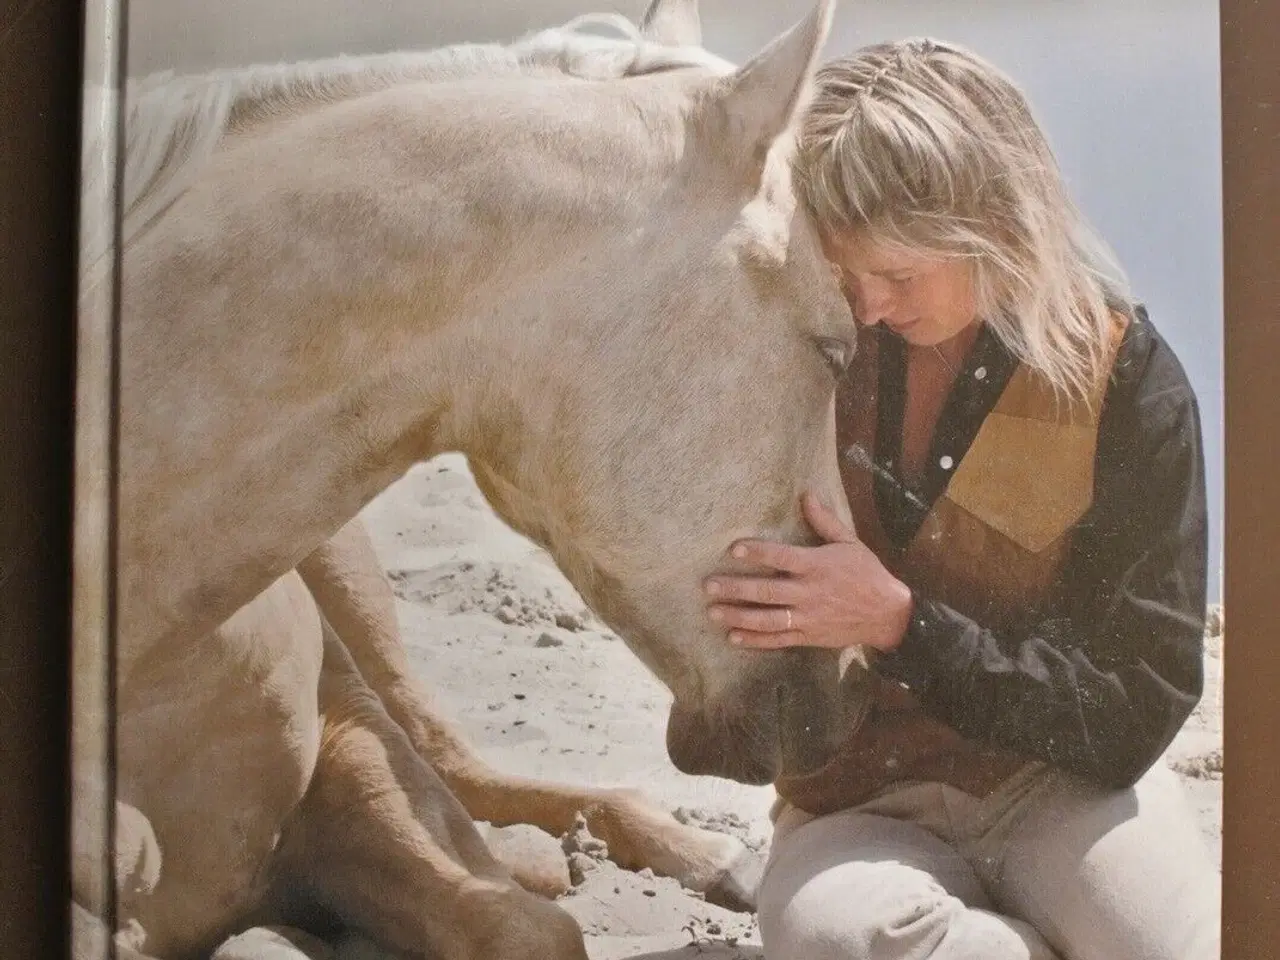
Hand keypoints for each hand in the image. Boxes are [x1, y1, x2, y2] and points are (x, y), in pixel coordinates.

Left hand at [703, 492, 913, 651]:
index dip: (758, 553)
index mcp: (817, 566)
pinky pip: (779, 640)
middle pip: (767, 591)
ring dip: (739, 616)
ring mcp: (808, 617)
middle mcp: (809, 592)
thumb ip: (825, 521)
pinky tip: (733, 637)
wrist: (888, 614)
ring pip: (768, 619)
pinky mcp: (809, 636)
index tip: (733, 549)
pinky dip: (756, 640)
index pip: (782, 557)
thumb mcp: (849, 543)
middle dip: (736, 589)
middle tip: (708, 586)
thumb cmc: (867, 573)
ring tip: (713, 612)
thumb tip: (807, 494)